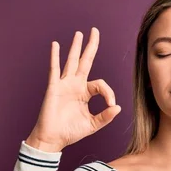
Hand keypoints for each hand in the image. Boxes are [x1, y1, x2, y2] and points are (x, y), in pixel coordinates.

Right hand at [27, 27, 120, 151]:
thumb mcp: (92, 125)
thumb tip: (118, 107)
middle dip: (90, 46)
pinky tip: (56, 45)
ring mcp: (63, 85)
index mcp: (85, 93)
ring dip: (75, 47)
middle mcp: (75, 86)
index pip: (100, 85)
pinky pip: (54, 70)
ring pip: (71, 62)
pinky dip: (55, 57)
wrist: (53, 139)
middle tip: (95, 31)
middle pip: (84, 62)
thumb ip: (105, 117)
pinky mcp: (54, 88)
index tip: (111, 104)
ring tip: (79, 34)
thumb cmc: (70, 132)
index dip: (109, 92)